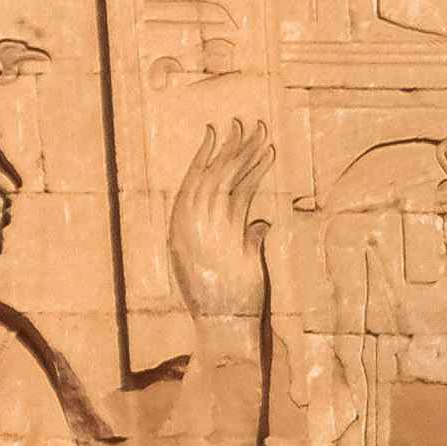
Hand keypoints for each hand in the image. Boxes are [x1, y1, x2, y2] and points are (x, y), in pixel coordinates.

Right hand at [167, 117, 272, 325]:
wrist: (220, 323)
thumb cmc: (217, 298)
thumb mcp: (219, 264)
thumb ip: (238, 239)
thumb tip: (260, 224)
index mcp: (181, 223)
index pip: (193, 178)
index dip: (205, 153)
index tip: (216, 132)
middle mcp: (191, 220)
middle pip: (212, 172)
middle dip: (229, 145)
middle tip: (244, 122)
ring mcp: (209, 225)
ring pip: (227, 177)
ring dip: (245, 153)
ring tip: (260, 132)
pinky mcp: (230, 232)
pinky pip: (244, 193)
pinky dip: (255, 172)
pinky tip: (265, 155)